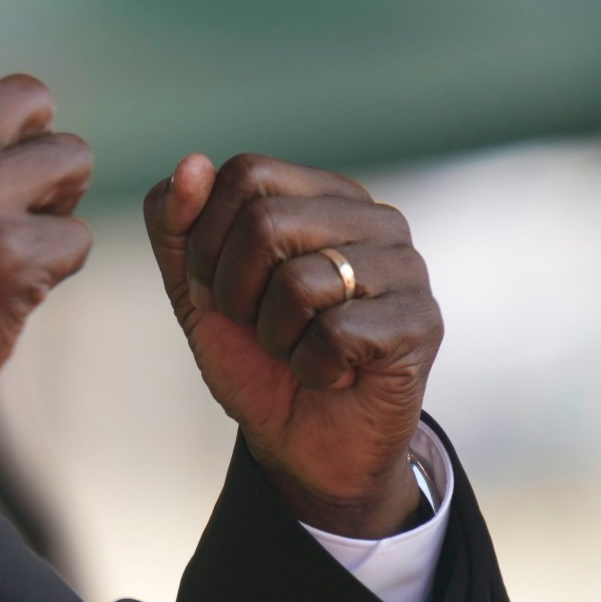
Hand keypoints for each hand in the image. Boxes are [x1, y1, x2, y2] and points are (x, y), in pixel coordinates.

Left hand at [143, 153, 439, 537]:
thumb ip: (176, 222)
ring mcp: (406, 267)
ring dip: (273, 335)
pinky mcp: (423, 322)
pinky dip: (311, 366)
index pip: (246, 172)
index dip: (207, 237)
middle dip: (234, 290)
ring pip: (298, 281)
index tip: (217, 284)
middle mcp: (373, 218)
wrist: (299, 439)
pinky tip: (332, 373)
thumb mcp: (195, 286)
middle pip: (266, 222)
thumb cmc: (253, 352)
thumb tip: (191, 162)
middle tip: (257, 324)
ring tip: (297, 347)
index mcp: (320, 194)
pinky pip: (336, 334)